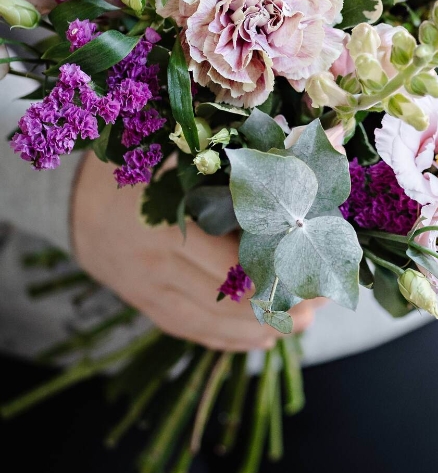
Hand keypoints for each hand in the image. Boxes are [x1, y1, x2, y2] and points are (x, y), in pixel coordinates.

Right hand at [71, 154, 321, 350]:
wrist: (75, 197)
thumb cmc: (145, 161)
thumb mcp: (190, 148)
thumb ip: (256, 148)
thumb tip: (327, 135)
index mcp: (168, 218)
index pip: (238, 256)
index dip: (285, 263)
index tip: (321, 260)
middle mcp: (157, 261)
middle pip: (232, 296)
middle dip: (283, 300)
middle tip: (322, 296)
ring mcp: (149, 290)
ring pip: (215, 322)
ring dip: (264, 325)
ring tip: (303, 321)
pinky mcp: (146, 306)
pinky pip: (193, 331)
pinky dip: (230, 337)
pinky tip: (264, 336)